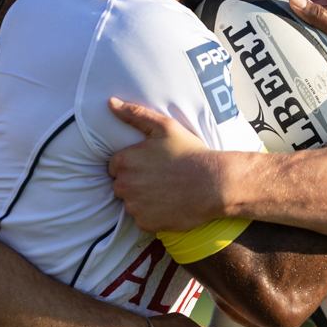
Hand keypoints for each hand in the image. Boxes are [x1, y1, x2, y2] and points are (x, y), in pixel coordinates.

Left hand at [108, 98, 222, 232]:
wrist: (215, 183)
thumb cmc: (190, 153)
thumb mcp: (164, 127)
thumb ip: (134, 114)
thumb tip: (111, 103)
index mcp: (124, 161)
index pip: (116, 166)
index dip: (134, 165)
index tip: (151, 165)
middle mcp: (124, 185)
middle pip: (121, 185)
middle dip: (136, 182)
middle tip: (161, 177)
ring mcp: (134, 206)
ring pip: (132, 203)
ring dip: (143, 199)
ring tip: (167, 190)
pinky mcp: (145, 223)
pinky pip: (143, 219)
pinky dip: (153, 214)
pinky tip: (170, 204)